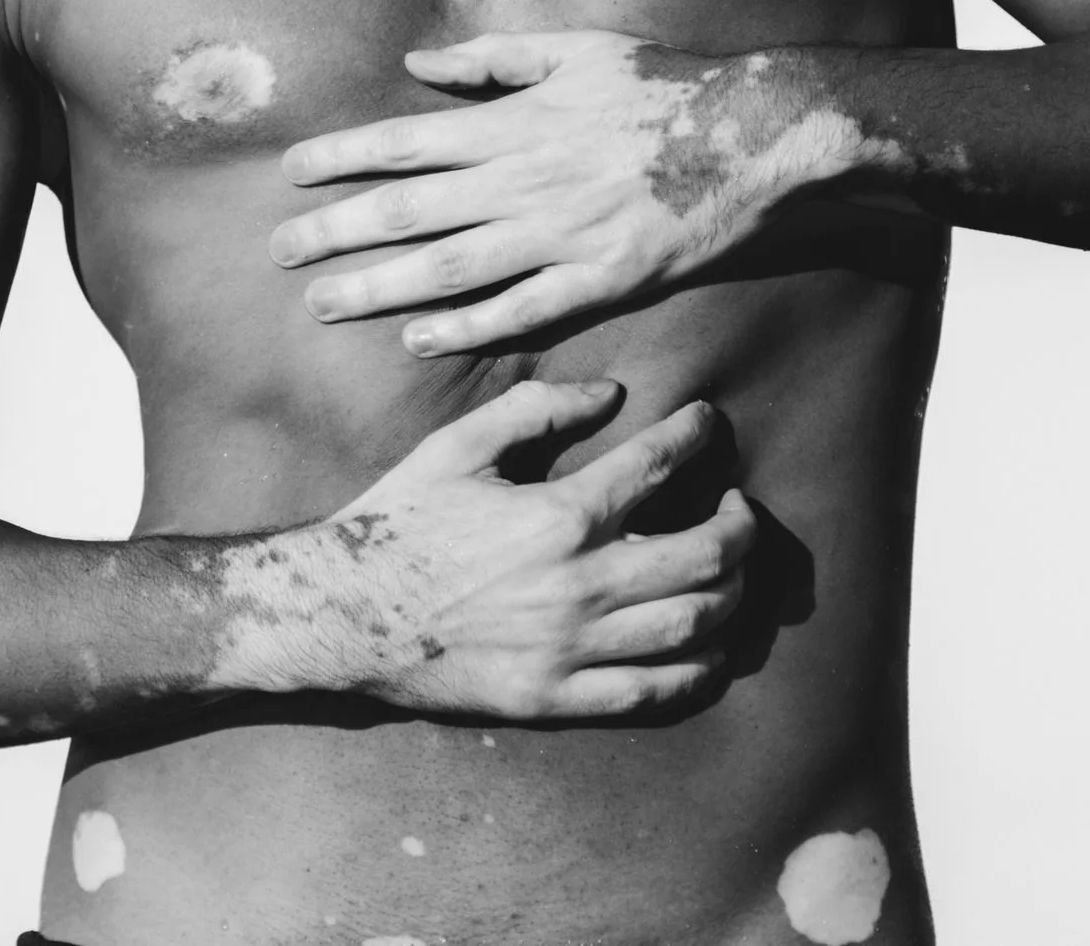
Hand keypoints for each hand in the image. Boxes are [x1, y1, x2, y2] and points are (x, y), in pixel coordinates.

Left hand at [274, 32, 843, 355]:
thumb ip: (494, 59)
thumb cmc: (665, 88)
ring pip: (450, 266)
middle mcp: (525, 179)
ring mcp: (561, 234)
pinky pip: (520, 311)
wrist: (754, 139)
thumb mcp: (579, 48)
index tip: (290, 174)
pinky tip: (416, 340)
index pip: (406, 140)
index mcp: (516, 121)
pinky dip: (465, 327)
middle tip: (279, 251)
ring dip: (380, 285)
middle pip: (411, 209)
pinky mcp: (602, 280)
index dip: (343, 157)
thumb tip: (419, 65)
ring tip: (323, 301)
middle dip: (338, 230)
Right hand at [314, 380, 756, 719]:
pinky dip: (697, 669)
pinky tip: (708, 647)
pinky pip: (654, 691)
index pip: (659, 466)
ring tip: (731, 570)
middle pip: (706, 557)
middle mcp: (580, 585)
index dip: (696, 436)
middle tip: (738, 507)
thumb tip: (611, 393)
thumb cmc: (402, 521)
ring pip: (694, 625)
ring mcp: (573, 648)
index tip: (707, 423)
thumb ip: (537, 410)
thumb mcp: (459, 446)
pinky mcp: (557, 696)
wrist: (348, 613)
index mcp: (559, 516)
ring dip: (733, 593)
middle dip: (741, 526)